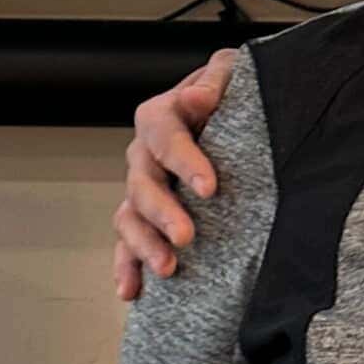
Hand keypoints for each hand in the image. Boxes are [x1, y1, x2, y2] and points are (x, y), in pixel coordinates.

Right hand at [113, 48, 238, 301]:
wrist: (236, 116)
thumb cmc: (234, 92)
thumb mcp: (233, 72)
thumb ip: (216, 78)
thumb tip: (197, 96)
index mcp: (161, 116)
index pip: (164, 136)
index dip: (183, 160)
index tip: (210, 187)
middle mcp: (145, 155)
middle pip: (143, 184)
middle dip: (163, 212)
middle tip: (187, 236)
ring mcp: (144, 188)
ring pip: (130, 217)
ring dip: (143, 245)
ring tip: (167, 269)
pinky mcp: (149, 218)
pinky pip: (129, 243)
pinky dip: (127, 267)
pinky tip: (131, 291)